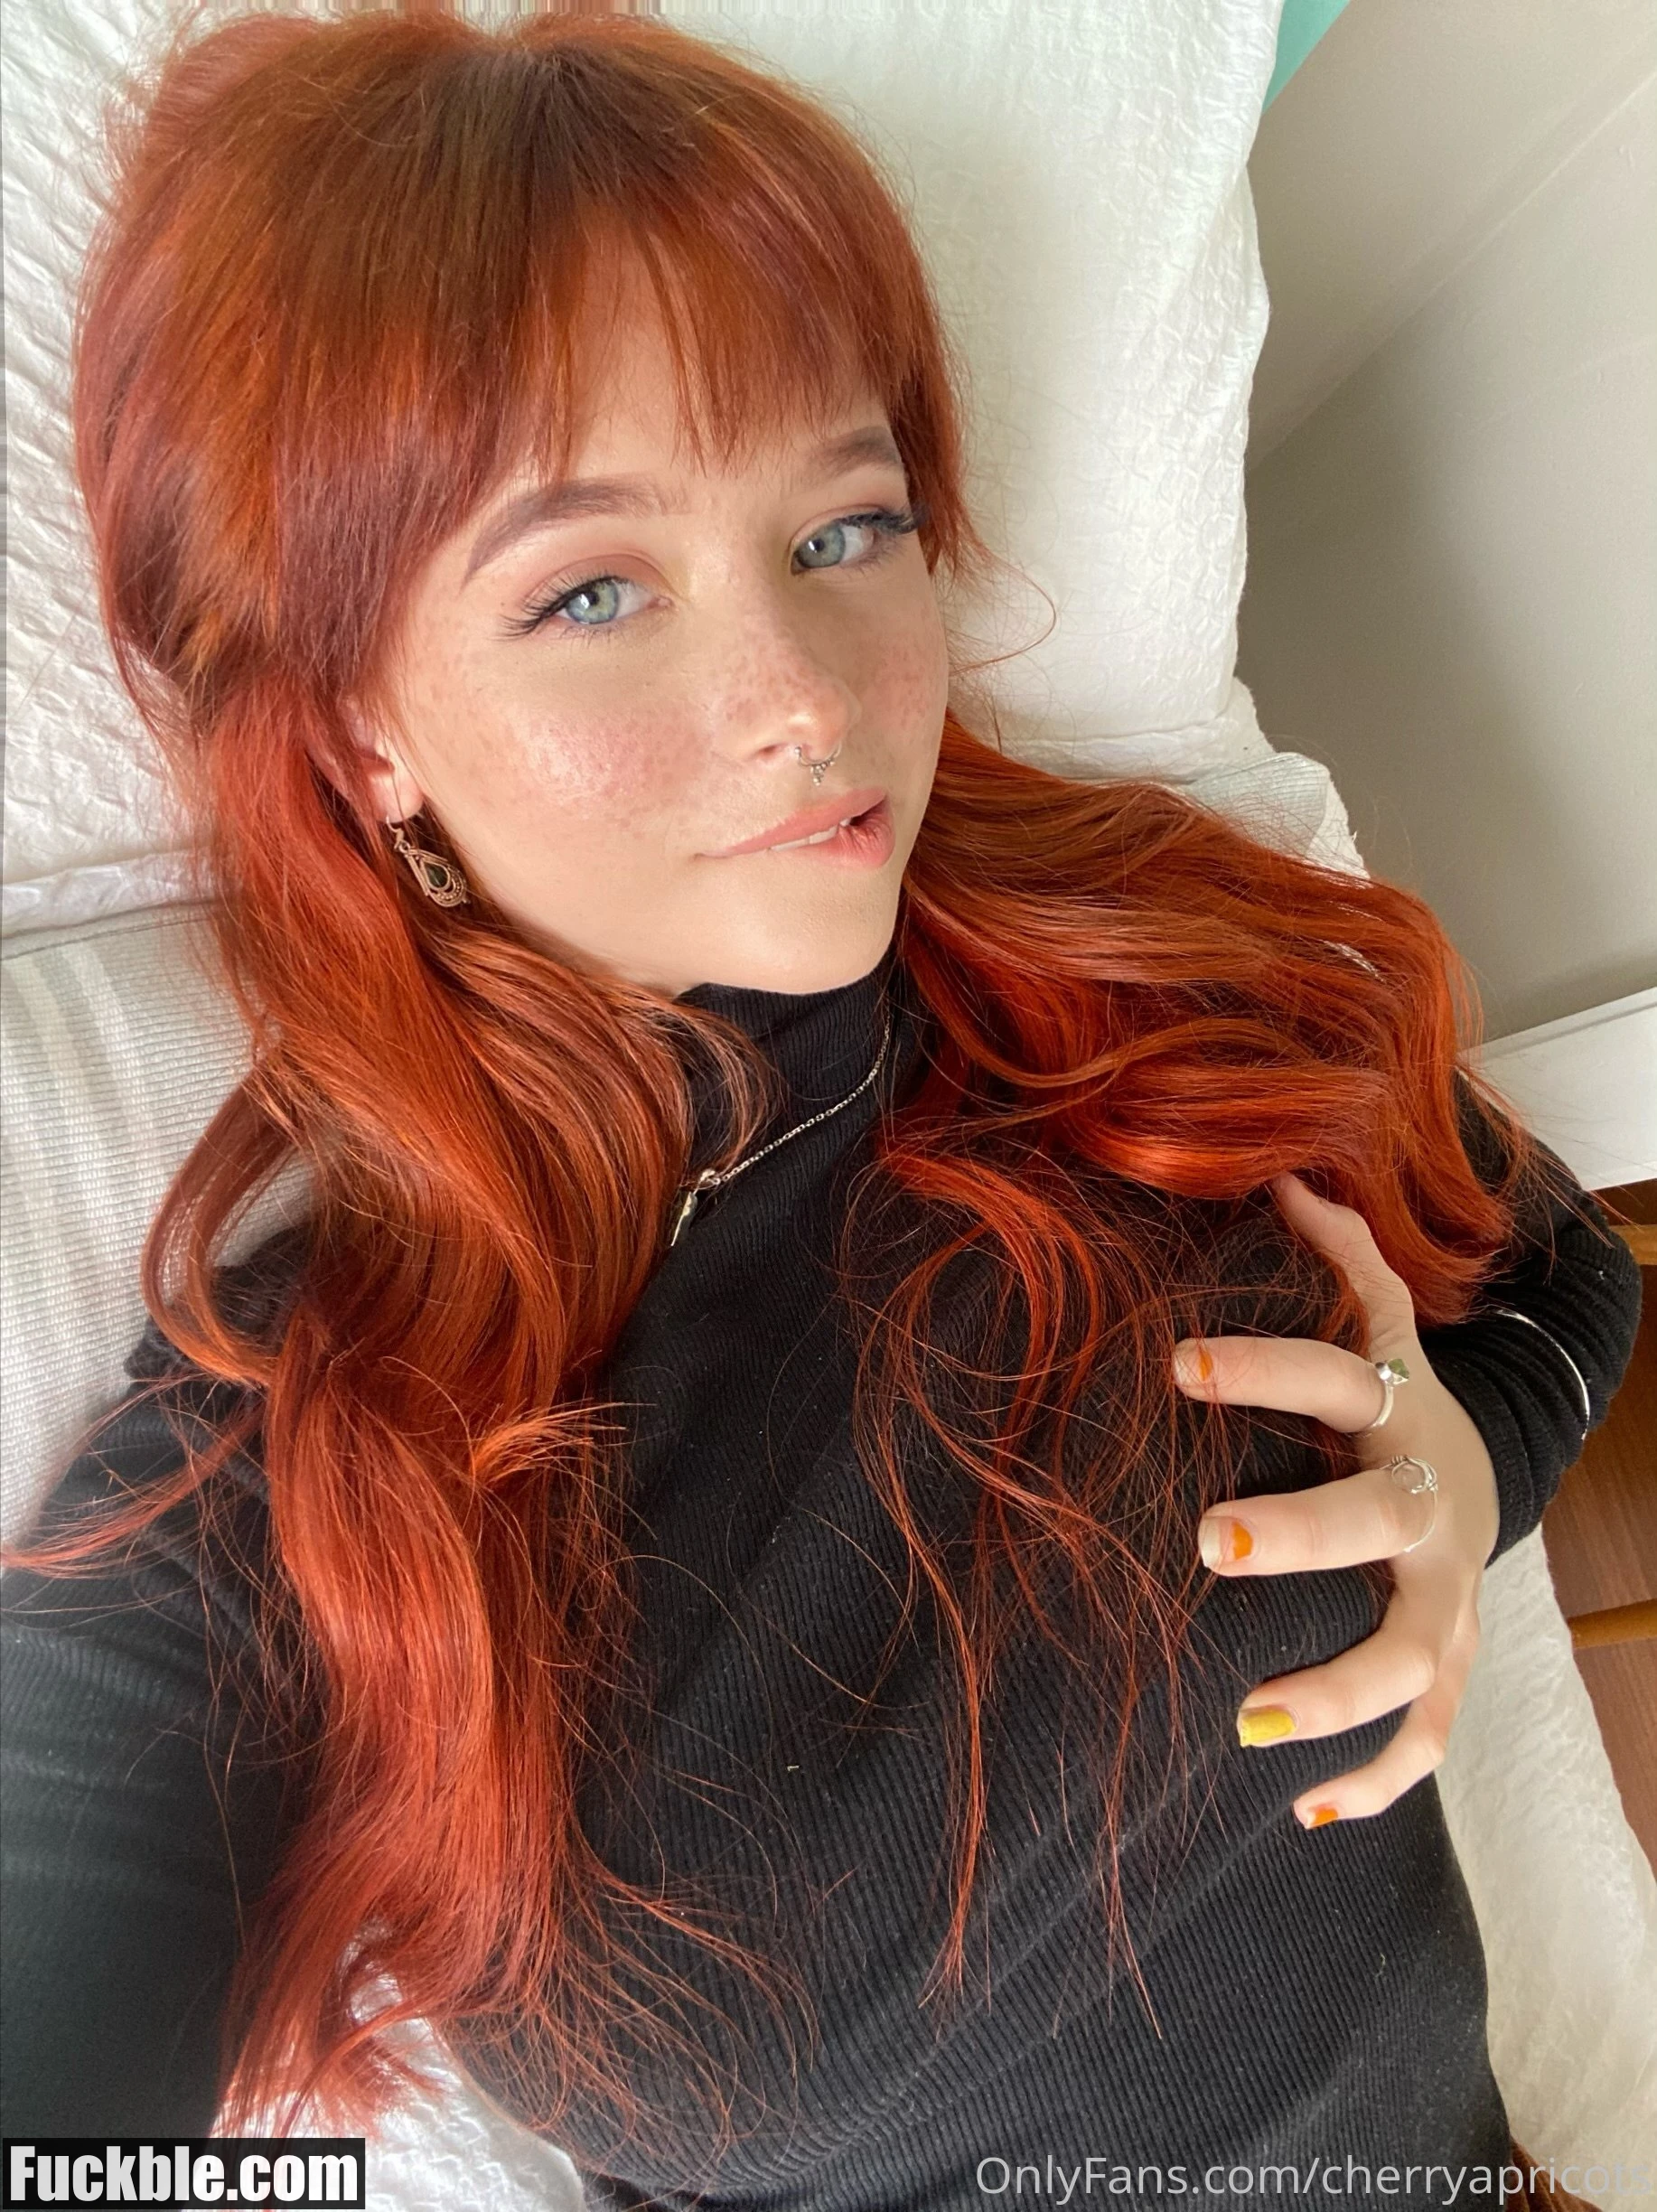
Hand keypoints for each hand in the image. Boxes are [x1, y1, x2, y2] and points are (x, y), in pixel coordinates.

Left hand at [1172, 1173, 1501, 1828]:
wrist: (1482, 1475)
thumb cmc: (1393, 1396)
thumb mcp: (1381, 1320)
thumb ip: (1340, 1254)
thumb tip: (1283, 1174)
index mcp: (1400, 1411)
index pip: (1339, 1373)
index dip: (1265, 1365)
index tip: (1174, 1363)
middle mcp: (1430, 1504)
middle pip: (1379, 1517)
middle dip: (1302, 1531)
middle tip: (1207, 1542)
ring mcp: (1449, 1594)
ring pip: (1415, 1653)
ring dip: (1340, 1690)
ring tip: (1248, 1721)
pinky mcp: (1453, 1665)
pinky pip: (1430, 1738)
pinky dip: (1378, 1779)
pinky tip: (1304, 1813)